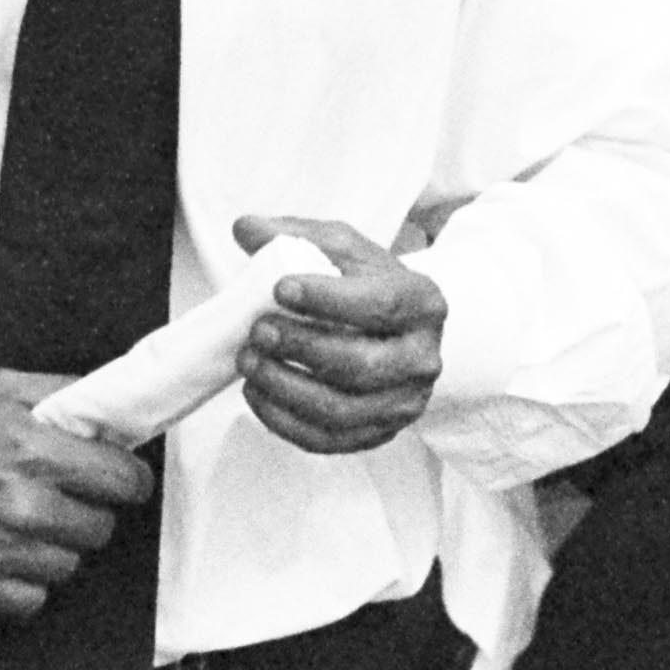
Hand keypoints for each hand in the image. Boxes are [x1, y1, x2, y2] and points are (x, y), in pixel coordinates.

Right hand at [0, 375, 156, 617]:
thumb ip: (63, 397)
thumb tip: (111, 412)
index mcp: (33, 450)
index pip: (123, 481)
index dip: (126, 479)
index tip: (119, 479)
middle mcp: (22, 504)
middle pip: (101, 528)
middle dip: (87, 510)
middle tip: (57, 496)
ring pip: (68, 565)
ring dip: (53, 547)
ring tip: (20, 522)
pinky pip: (32, 601)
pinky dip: (23, 583)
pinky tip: (1, 553)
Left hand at [235, 213, 445, 455]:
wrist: (392, 329)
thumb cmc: (364, 284)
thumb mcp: (339, 248)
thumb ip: (294, 234)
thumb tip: (245, 229)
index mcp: (423, 302)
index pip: (380, 305)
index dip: (328, 299)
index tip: (280, 288)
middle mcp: (423, 358)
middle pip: (361, 365)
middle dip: (301, 349)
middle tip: (258, 330)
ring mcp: (403, 403)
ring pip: (341, 410)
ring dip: (285, 388)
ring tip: (248, 362)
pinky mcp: (377, 434)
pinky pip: (327, 440)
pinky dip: (283, 421)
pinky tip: (256, 393)